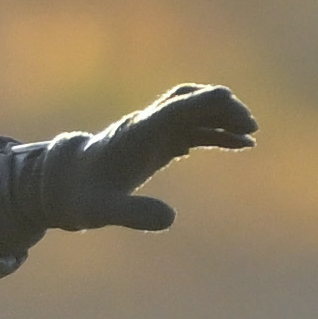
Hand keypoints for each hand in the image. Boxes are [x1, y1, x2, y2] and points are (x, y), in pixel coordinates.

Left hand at [39, 83, 255, 231]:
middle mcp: (149, 123)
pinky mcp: (158, 142)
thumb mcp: (103, 211)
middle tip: (251, 129)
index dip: (216, 109)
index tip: (245, 127)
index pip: (182, 105)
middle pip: (192, 99)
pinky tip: (239, 145)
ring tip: (251, 138)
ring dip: (222, 119)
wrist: (66, 185)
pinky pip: (192, 129)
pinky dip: (216, 133)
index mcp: (140, 131)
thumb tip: (170, 220)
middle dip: (224, 108)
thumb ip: (133, 215)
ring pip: (194, 111)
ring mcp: (154, 131)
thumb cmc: (83, 196)